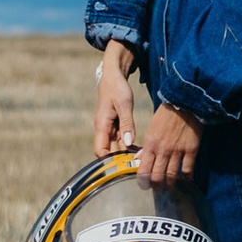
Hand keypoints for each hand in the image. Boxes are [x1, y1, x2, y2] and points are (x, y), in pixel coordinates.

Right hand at [92, 41, 141, 157]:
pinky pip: (119, 140)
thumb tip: (127, 143)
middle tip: (139, 164)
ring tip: (141, 158)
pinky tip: (140, 148)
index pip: (100, 151)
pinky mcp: (114, 125)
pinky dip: (128, 145)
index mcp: (101, 125)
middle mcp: (103, 129)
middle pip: (109, 151)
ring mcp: (108, 127)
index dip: (109, 161)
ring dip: (126, 153)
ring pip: (115, 147)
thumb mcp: (124, 104)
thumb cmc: (117, 87)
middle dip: (121, 160)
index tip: (125, 166)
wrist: (113, 74)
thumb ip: (126, 124)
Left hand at [138, 103, 201, 184]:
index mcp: (150, 144)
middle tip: (157, 189)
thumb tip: (138, 160)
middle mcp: (162, 150)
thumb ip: (145, 147)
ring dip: (170, 184)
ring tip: (169, 187)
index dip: (143, 181)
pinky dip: (186, 177)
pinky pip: (187, 169)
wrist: (185, 103)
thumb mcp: (151, 129)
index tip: (144, 185)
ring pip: (171, 176)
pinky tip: (186, 180)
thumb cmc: (166, 115)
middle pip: (157, 176)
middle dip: (156, 186)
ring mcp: (177, 151)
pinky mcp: (191, 150)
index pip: (143, 170)